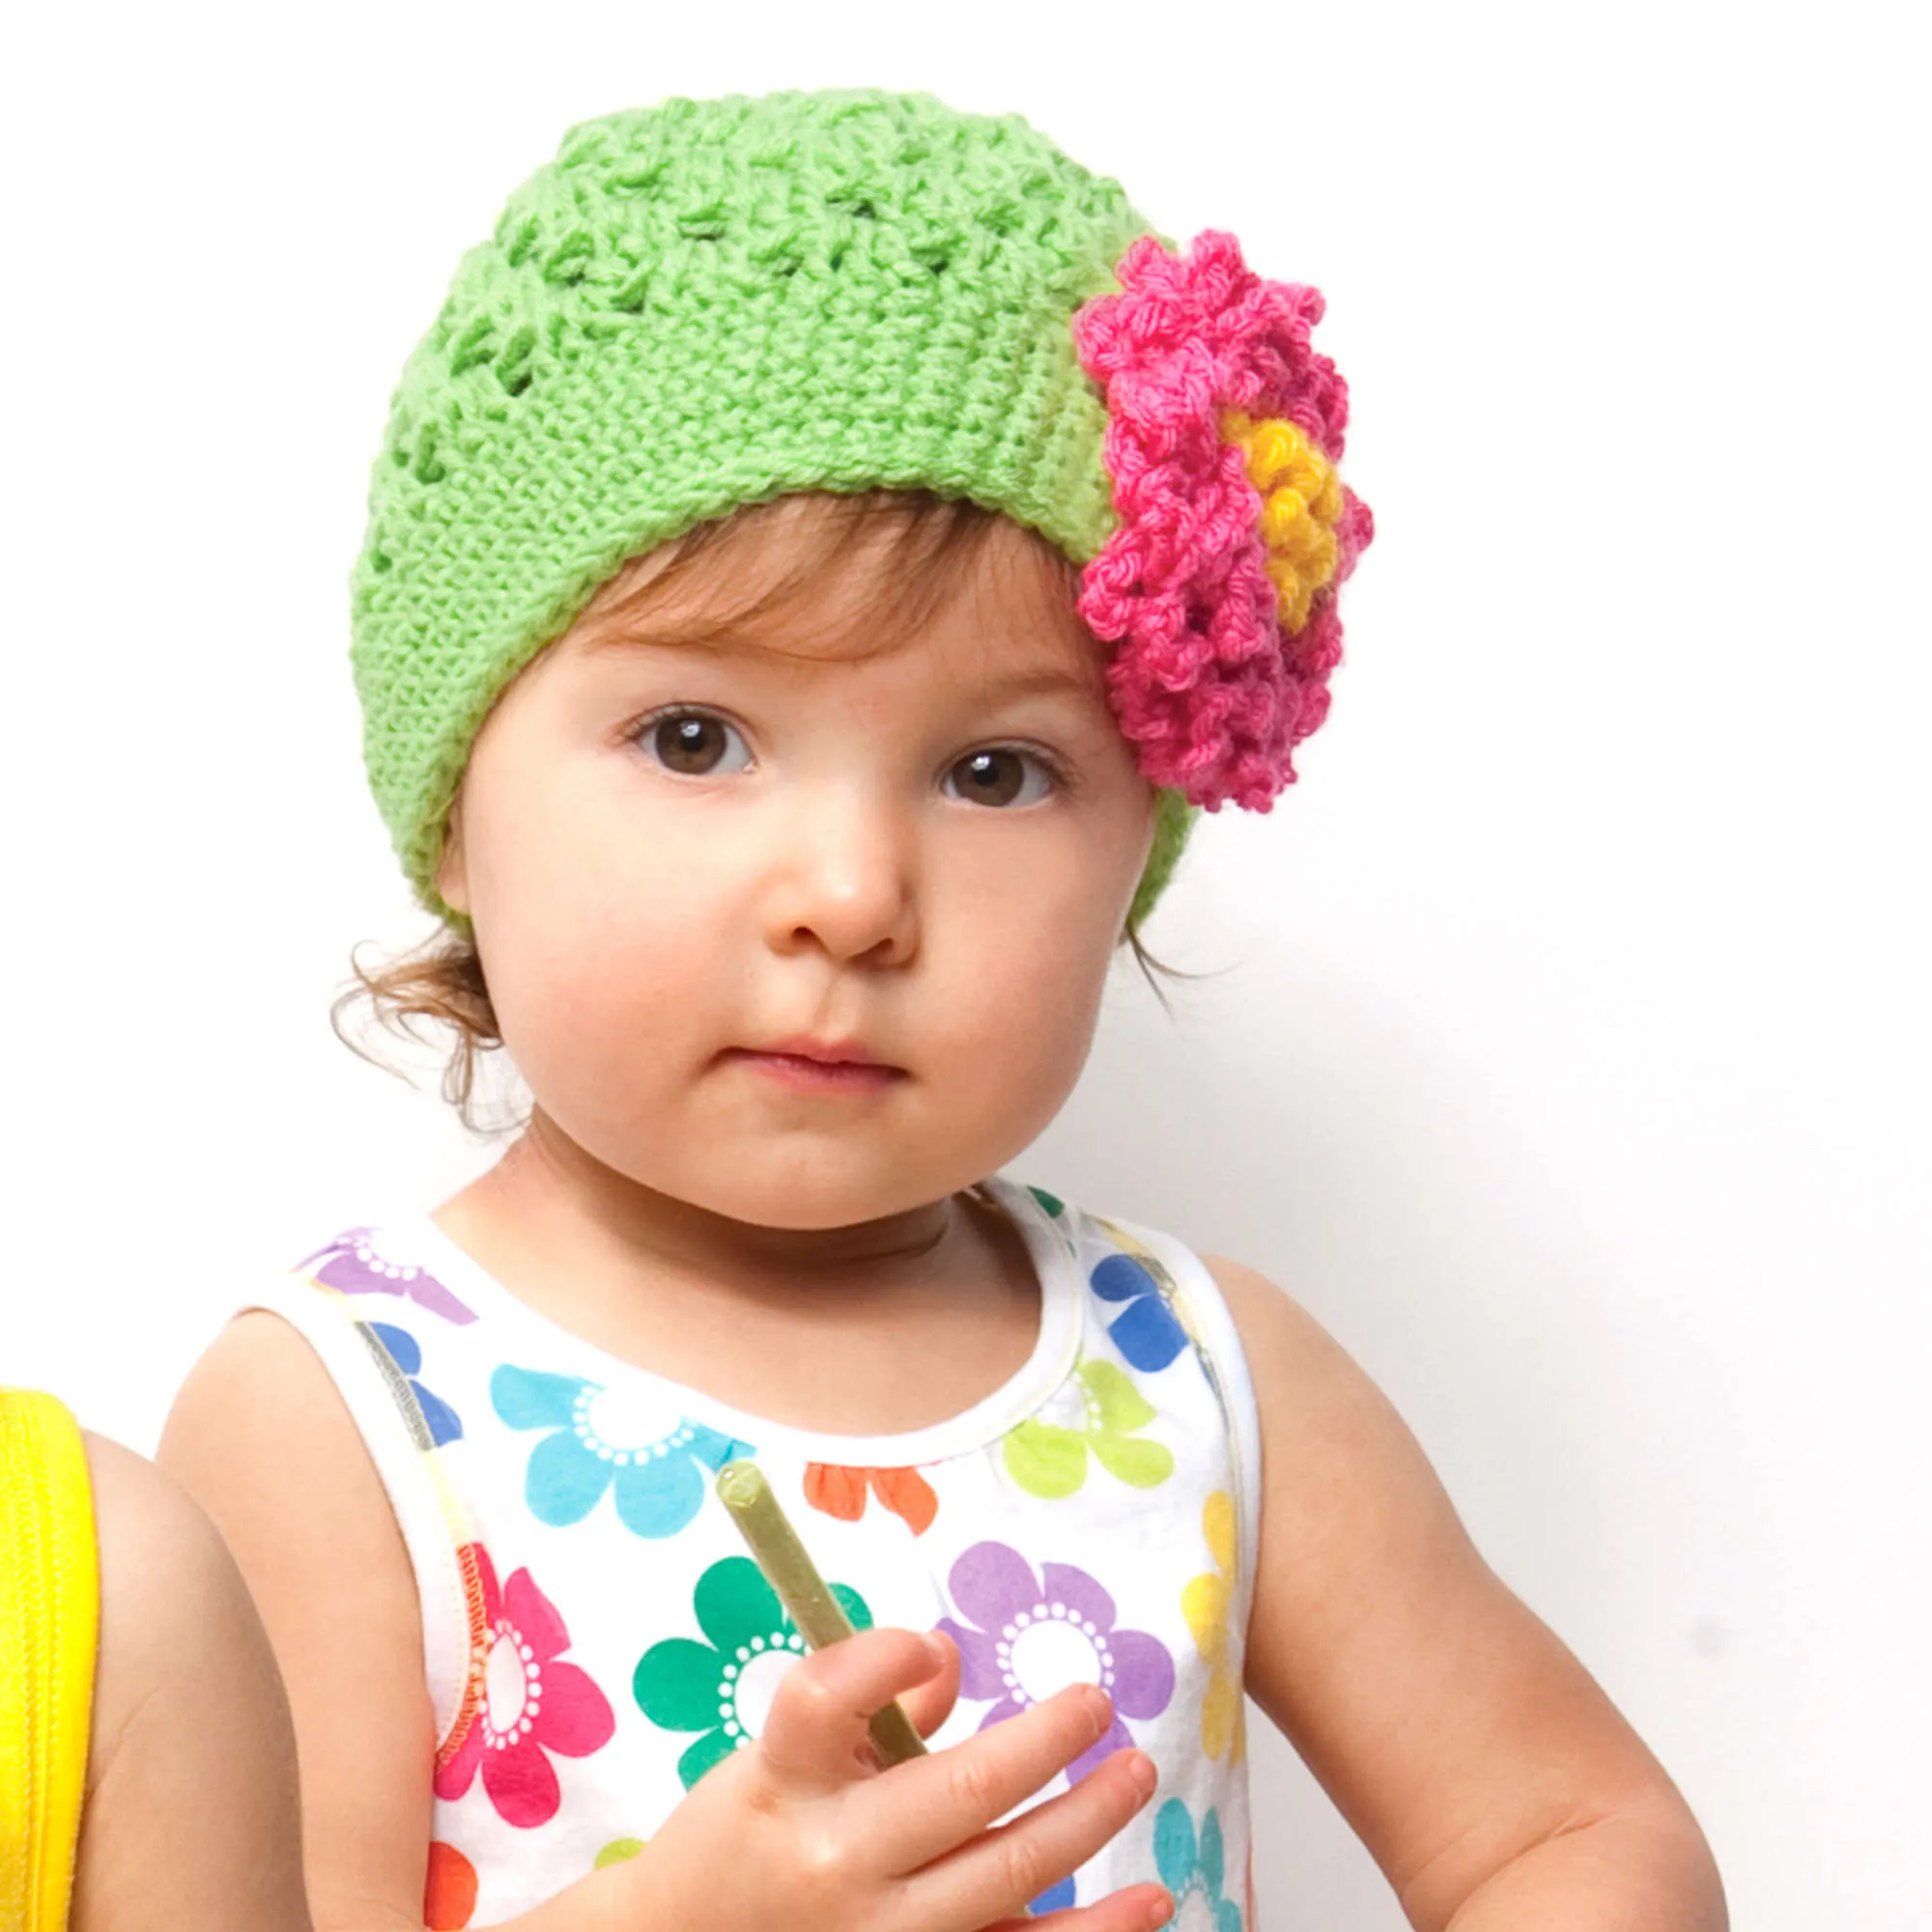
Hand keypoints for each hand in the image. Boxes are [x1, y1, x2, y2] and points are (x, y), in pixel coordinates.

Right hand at [616, 1624, 1170, 1931]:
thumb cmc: (742, 1843)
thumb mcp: (774, 1761)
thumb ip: (862, 1709)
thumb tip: (947, 1661)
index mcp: (784, 1784)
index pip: (827, 1697)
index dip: (885, 1654)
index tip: (933, 1644)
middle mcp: (832, 1862)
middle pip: (960, 1790)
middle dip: (1046, 1739)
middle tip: (1097, 1702)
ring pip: (1007, 1878)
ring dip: (1088, 1821)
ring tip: (1136, 1775)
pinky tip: (1150, 1901)